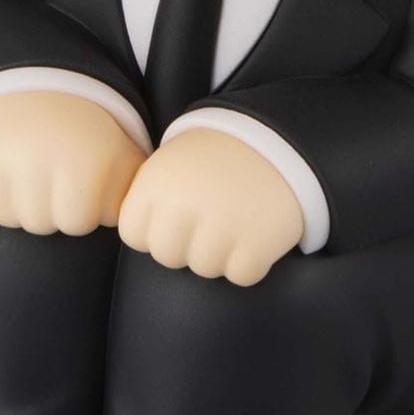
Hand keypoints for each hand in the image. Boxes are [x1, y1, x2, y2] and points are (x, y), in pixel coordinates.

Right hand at [0, 91, 143, 235]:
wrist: (26, 81)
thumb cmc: (79, 129)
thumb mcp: (120, 149)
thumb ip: (136, 189)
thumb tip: (137, 224)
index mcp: (82, 166)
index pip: (80, 223)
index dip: (82, 204)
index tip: (79, 175)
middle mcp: (39, 168)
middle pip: (43, 225)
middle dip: (49, 205)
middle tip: (49, 169)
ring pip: (10, 220)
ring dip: (19, 202)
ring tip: (27, 166)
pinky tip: (0, 166)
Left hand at [117, 131, 303, 286]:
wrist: (280, 139)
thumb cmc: (217, 157)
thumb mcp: (172, 161)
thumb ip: (149, 198)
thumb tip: (136, 236)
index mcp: (156, 183)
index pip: (133, 235)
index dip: (154, 229)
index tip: (175, 214)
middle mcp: (183, 206)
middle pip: (166, 256)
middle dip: (186, 244)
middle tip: (209, 218)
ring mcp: (221, 227)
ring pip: (204, 269)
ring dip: (220, 252)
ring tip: (235, 220)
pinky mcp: (257, 245)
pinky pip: (241, 275)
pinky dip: (251, 260)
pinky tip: (256, 230)